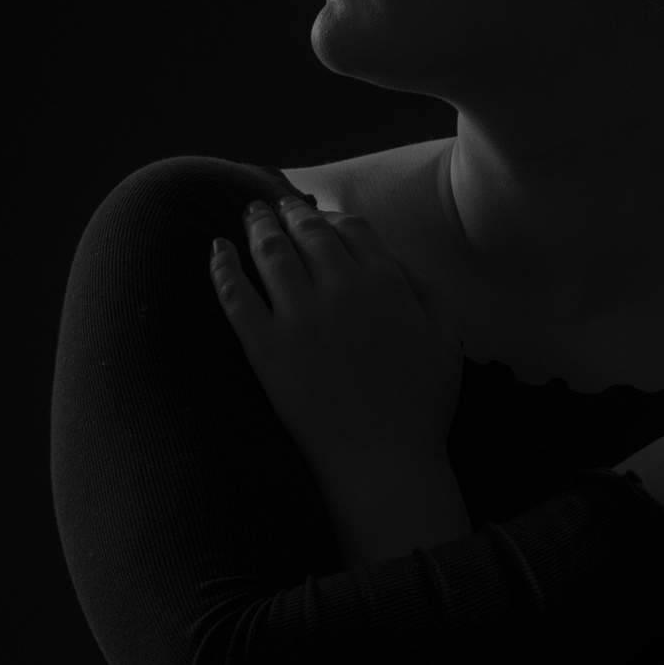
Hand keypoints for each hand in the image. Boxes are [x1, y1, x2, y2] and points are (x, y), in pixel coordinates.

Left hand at [210, 198, 462, 470]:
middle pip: (308, 233)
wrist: (382, 459)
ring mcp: (299, 316)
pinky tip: (216, 250)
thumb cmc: (422, 407)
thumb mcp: (447, 340)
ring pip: (271, 253)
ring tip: (249, 214)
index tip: (319, 217)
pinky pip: (235, 295)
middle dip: (290, 213)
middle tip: (276, 205)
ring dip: (257, 226)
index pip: (353, 230)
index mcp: (387, 284)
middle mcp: (341, 288)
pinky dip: (222, 267)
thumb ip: (427, 293)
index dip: (333, 218)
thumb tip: (398, 262)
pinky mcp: (264, 347)